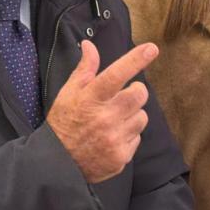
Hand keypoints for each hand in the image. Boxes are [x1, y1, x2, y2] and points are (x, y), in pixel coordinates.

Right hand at [47, 41, 155, 183]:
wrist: (58, 164)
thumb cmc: (64, 123)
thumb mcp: (68, 93)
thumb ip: (84, 69)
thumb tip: (89, 45)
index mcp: (91, 99)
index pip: (116, 74)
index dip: (135, 60)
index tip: (151, 48)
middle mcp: (105, 118)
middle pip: (139, 95)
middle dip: (136, 91)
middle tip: (124, 95)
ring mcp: (114, 139)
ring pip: (142, 117)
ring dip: (133, 115)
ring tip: (115, 120)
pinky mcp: (121, 157)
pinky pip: (137, 137)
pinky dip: (129, 135)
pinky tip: (113, 137)